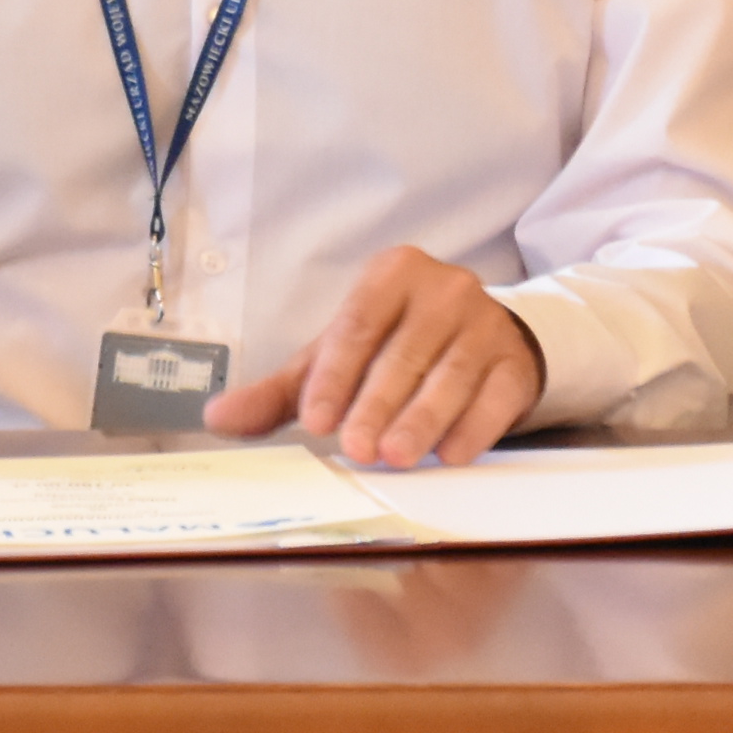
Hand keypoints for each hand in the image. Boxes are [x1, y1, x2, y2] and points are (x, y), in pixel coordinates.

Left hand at [206, 245, 545, 469]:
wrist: (481, 339)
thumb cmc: (397, 347)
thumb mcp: (338, 359)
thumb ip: (281, 391)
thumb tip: (217, 418)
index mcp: (391, 275)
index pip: (356, 326)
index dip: (335, 375)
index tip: (316, 420)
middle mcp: (443, 289)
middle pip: (404, 353)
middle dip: (378, 404)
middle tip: (357, 446)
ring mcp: (486, 323)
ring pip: (451, 374)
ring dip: (423, 418)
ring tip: (397, 456)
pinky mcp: (515, 360)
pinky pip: (495, 394)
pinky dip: (473, 426)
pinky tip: (451, 453)